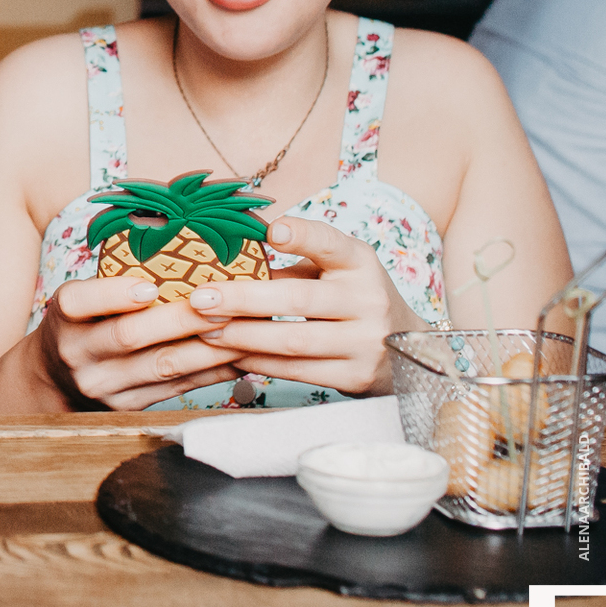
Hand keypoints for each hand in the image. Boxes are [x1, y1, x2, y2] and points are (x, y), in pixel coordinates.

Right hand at [36, 274, 248, 409]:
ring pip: (162, 366)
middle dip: (179, 319)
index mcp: (63, 316)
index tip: (150, 286)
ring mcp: (102, 385)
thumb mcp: (79, 301)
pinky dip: (210, 371)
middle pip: (129, 335)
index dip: (114, 294)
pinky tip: (235, 356)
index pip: (80, 301)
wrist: (57, 381)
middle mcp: (77, 352)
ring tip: (241, 329)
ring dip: (207, 348)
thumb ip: (114, 283)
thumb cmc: (80, 326)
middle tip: (222, 303)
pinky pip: (176, 389)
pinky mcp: (126, 407)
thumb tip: (181, 253)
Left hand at [190, 217, 423, 396]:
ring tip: (205, 330)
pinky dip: (259, 362)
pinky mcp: (357, 376)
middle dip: (242, 298)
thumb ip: (289, 268)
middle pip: (298, 299)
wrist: (406, 352)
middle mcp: (369, 300)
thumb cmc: (350, 300)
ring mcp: (366, 341)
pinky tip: (231, 355)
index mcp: (360, 263)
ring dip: (242, 336)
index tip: (273, 230)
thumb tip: (224, 261)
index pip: (331, 244)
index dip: (303, 235)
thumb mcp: (332, 273)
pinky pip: (298, 370)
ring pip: (293, 340)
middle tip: (199, 299)